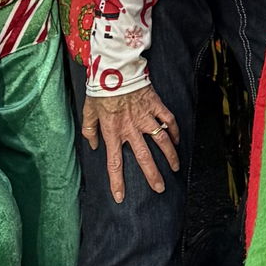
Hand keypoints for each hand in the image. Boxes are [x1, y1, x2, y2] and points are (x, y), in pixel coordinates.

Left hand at [82, 83, 180, 201]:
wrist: (115, 68)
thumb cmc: (99, 90)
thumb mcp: (88, 111)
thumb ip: (89, 130)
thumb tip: (93, 145)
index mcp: (113, 132)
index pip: (115, 163)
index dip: (117, 182)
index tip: (120, 197)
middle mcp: (131, 128)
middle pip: (144, 157)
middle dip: (152, 175)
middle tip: (160, 189)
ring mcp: (145, 116)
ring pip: (161, 140)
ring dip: (169, 155)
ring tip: (175, 167)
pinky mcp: (155, 104)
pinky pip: (168, 119)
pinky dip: (174, 131)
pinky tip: (177, 140)